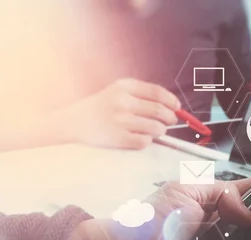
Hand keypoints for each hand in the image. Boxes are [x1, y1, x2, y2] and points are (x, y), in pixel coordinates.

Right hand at [56, 79, 180, 149]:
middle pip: (159, 111)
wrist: (74, 121)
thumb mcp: (118, 91)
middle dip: (170, 118)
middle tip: (170, 122)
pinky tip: (142, 138)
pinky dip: (147, 141)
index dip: (171, 101)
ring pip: (155, 127)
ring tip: (156, 131)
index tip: (176, 107)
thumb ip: (142, 95)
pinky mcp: (117, 137)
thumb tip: (171, 106)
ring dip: (160, 131)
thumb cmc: (101, 107)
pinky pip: (144, 141)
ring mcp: (119, 120)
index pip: (157, 92)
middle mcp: (122, 101)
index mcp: (124, 86)